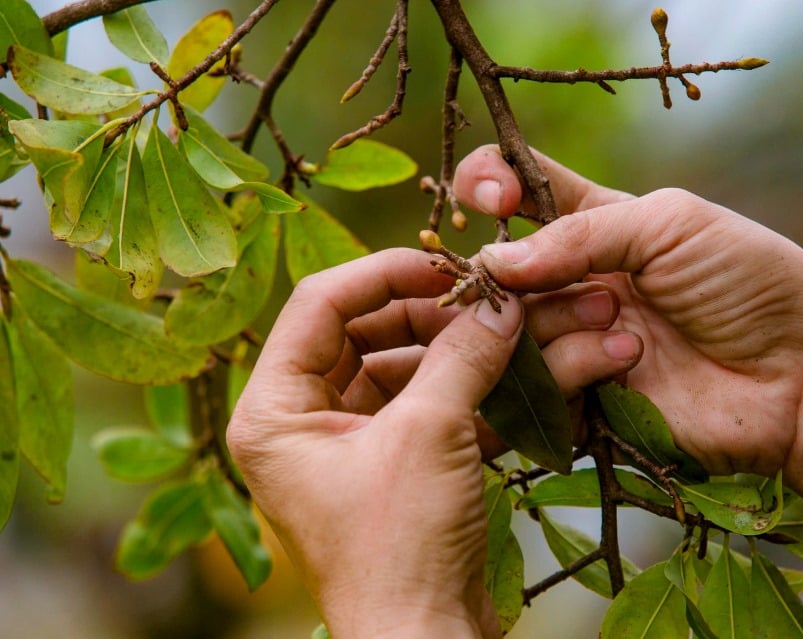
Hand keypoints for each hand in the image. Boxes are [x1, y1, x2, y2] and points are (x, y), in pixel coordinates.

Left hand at [227, 248, 639, 636]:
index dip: (384, 272)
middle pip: (365, 333)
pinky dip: (470, 391)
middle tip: (489, 297)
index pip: (320, 304)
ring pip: (404, 369)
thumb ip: (463, 354)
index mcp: (275, 412)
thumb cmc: (401, 549)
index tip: (446, 261)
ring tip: (515, 331)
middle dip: (432, 314)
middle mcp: (302, 425)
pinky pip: (428, 408)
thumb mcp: (430, 435)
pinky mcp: (394, 470)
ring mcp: (349, 449)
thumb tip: (500, 300)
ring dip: (461, 352)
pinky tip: (518, 373)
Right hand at [453, 146, 802, 522]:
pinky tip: (628, 365)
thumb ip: (579, 231)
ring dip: (562, 325)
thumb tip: (493, 260)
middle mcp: (576, 284)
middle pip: (501, 273)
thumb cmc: (750, 282)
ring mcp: (576, 343)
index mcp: (597, 226)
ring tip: (627, 332)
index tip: (492, 197)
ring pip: (509, 332)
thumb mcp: (670, 223)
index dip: (488, 184)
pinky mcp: (582, 402)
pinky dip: (571, 371)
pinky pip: (535, 388)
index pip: (518, 190)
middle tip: (600, 292)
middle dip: (529, 278)